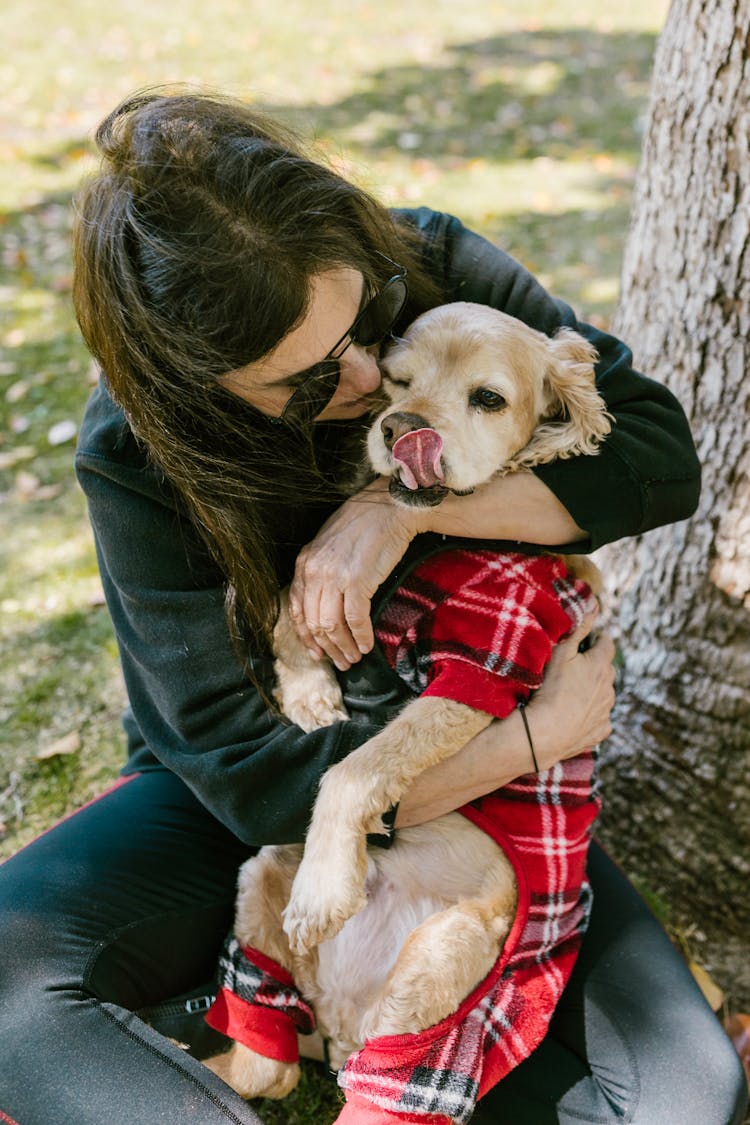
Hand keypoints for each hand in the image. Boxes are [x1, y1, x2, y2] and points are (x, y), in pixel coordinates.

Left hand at [289, 480, 422, 669]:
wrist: (390, 508)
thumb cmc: (365, 525)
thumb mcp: (330, 546)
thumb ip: (321, 571)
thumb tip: (324, 604)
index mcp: (304, 562)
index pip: (295, 609)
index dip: (305, 636)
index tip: (317, 652)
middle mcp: (314, 571)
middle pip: (313, 622)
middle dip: (327, 648)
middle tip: (340, 662)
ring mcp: (334, 577)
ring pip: (331, 626)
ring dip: (343, 647)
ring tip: (354, 658)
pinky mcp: (357, 581)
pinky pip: (355, 620)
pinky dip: (361, 637)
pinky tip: (367, 645)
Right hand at [527, 604, 615, 768]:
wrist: (546, 732)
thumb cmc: (551, 689)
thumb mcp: (560, 653)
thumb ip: (579, 629)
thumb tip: (594, 606)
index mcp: (601, 665)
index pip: (607, 643)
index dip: (598, 639)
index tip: (588, 640)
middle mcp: (610, 687)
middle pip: (606, 669)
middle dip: (594, 665)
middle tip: (573, 668)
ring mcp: (607, 710)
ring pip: (604, 693)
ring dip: (593, 690)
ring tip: (570, 693)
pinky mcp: (602, 730)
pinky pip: (600, 717)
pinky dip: (590, 713)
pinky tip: (574, 714)